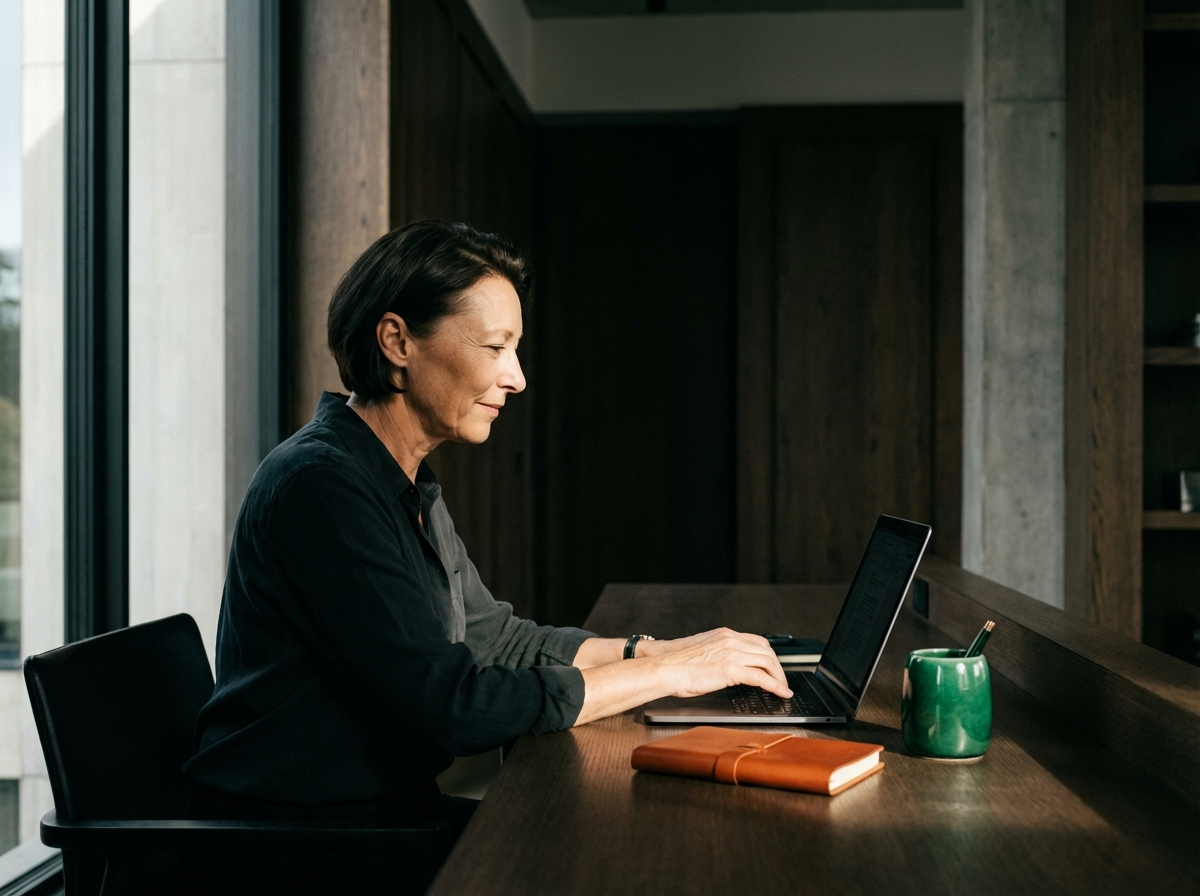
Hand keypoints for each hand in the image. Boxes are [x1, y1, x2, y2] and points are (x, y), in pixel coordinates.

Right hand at [649, 628, 791, 698]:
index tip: (773, 666)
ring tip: (782, 689)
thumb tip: (726, 666)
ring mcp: (732, 653)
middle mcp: (730, 640)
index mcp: (724, 634)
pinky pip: (762, 678)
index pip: (757, 641)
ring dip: (779, 677)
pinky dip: (775, 686)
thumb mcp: (702, 652)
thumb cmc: (676, 664)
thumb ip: (717, 654)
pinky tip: (780, 693)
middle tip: (781, 681)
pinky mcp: (731, 669)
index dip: (769, 655)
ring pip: (768, 662)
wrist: (665, 668)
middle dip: (777, 667)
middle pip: (766, 651)